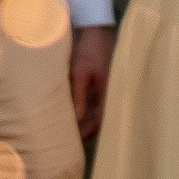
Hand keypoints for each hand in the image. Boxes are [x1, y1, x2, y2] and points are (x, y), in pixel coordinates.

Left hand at [70, 22, 113, 140]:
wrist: (96, 35)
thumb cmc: (88, 52)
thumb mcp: (80, 72)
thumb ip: (78, 94)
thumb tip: (77, 117)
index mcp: (107, 94)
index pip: (99, 122)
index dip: (87, 133)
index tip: (73, 142)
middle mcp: (109, 97)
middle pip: (100, 123)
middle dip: (86, 134)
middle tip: (70, 144)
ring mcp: (105, 94)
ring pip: (98, 117)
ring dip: (86, 127)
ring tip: (70, 135)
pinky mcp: (101, 90)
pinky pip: (95, 108)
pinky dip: (86, 117)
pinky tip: (75, 120)